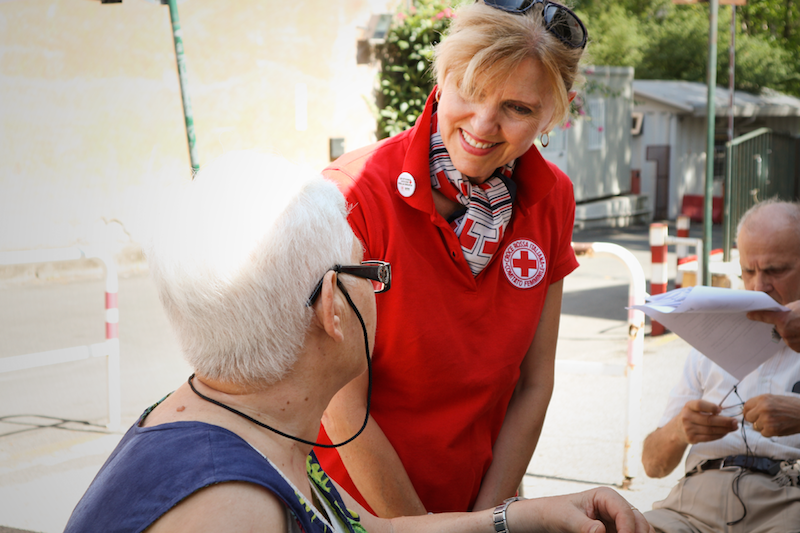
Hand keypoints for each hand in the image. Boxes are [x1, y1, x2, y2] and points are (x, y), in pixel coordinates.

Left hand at [511, 488, 652, 532]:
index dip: (628, 529)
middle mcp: (616, 506)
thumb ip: (583, 525)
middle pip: (639, 522)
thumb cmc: (555, 512)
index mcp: (606, 496)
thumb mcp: (566, 518)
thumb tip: (600, 532)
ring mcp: (618, 521)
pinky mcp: (615, 532)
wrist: (548, 518)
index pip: (625, 512)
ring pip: (640, 530)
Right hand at [676, 399, 737, 443]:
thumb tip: (724, 411)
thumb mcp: (694, 408)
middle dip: (725, 421)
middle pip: (709, 420)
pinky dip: (719, 435)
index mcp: (688, 406)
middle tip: (735, 421)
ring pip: (711, 430)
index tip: (721, 410)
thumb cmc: (691, 416)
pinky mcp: (692, 438)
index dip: (711, 407)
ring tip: (734, 427)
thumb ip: (706, 408)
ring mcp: (688, 429)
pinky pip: (709, 437)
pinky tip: (725, 433)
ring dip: (725, 429)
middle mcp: (687, 417)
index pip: (699, 405)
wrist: (677, 430)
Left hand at [743, 394, 799, 436]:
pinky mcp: (772, 429)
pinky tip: (778, 427)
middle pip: (748, 417)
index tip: (751, 415)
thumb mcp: (775, 399)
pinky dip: (769, 432)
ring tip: (775, 422)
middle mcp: (762, 408)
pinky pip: (763, 433)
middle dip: (754, 420)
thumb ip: (761, 403)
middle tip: (764, 420)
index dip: (748, 412)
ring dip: (763, 427)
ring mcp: (767, 419)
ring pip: (755, 427)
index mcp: (763, 398)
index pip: (746, 406)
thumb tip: (749, 410)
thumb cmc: (793, 406)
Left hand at [748, 300, 799, 352]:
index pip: (765, 316)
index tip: (749, 315)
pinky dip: (799, 339)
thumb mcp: (797, 307)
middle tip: (796, 320)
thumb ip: (786, 311)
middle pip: (779, 328)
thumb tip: (779, 313)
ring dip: (793, 333)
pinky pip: (795, 343)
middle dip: (785, 324)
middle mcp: (785, 332)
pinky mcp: (798, 349)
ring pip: (787, 336)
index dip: (756, 315)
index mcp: (783, 319)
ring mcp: (792, 342)